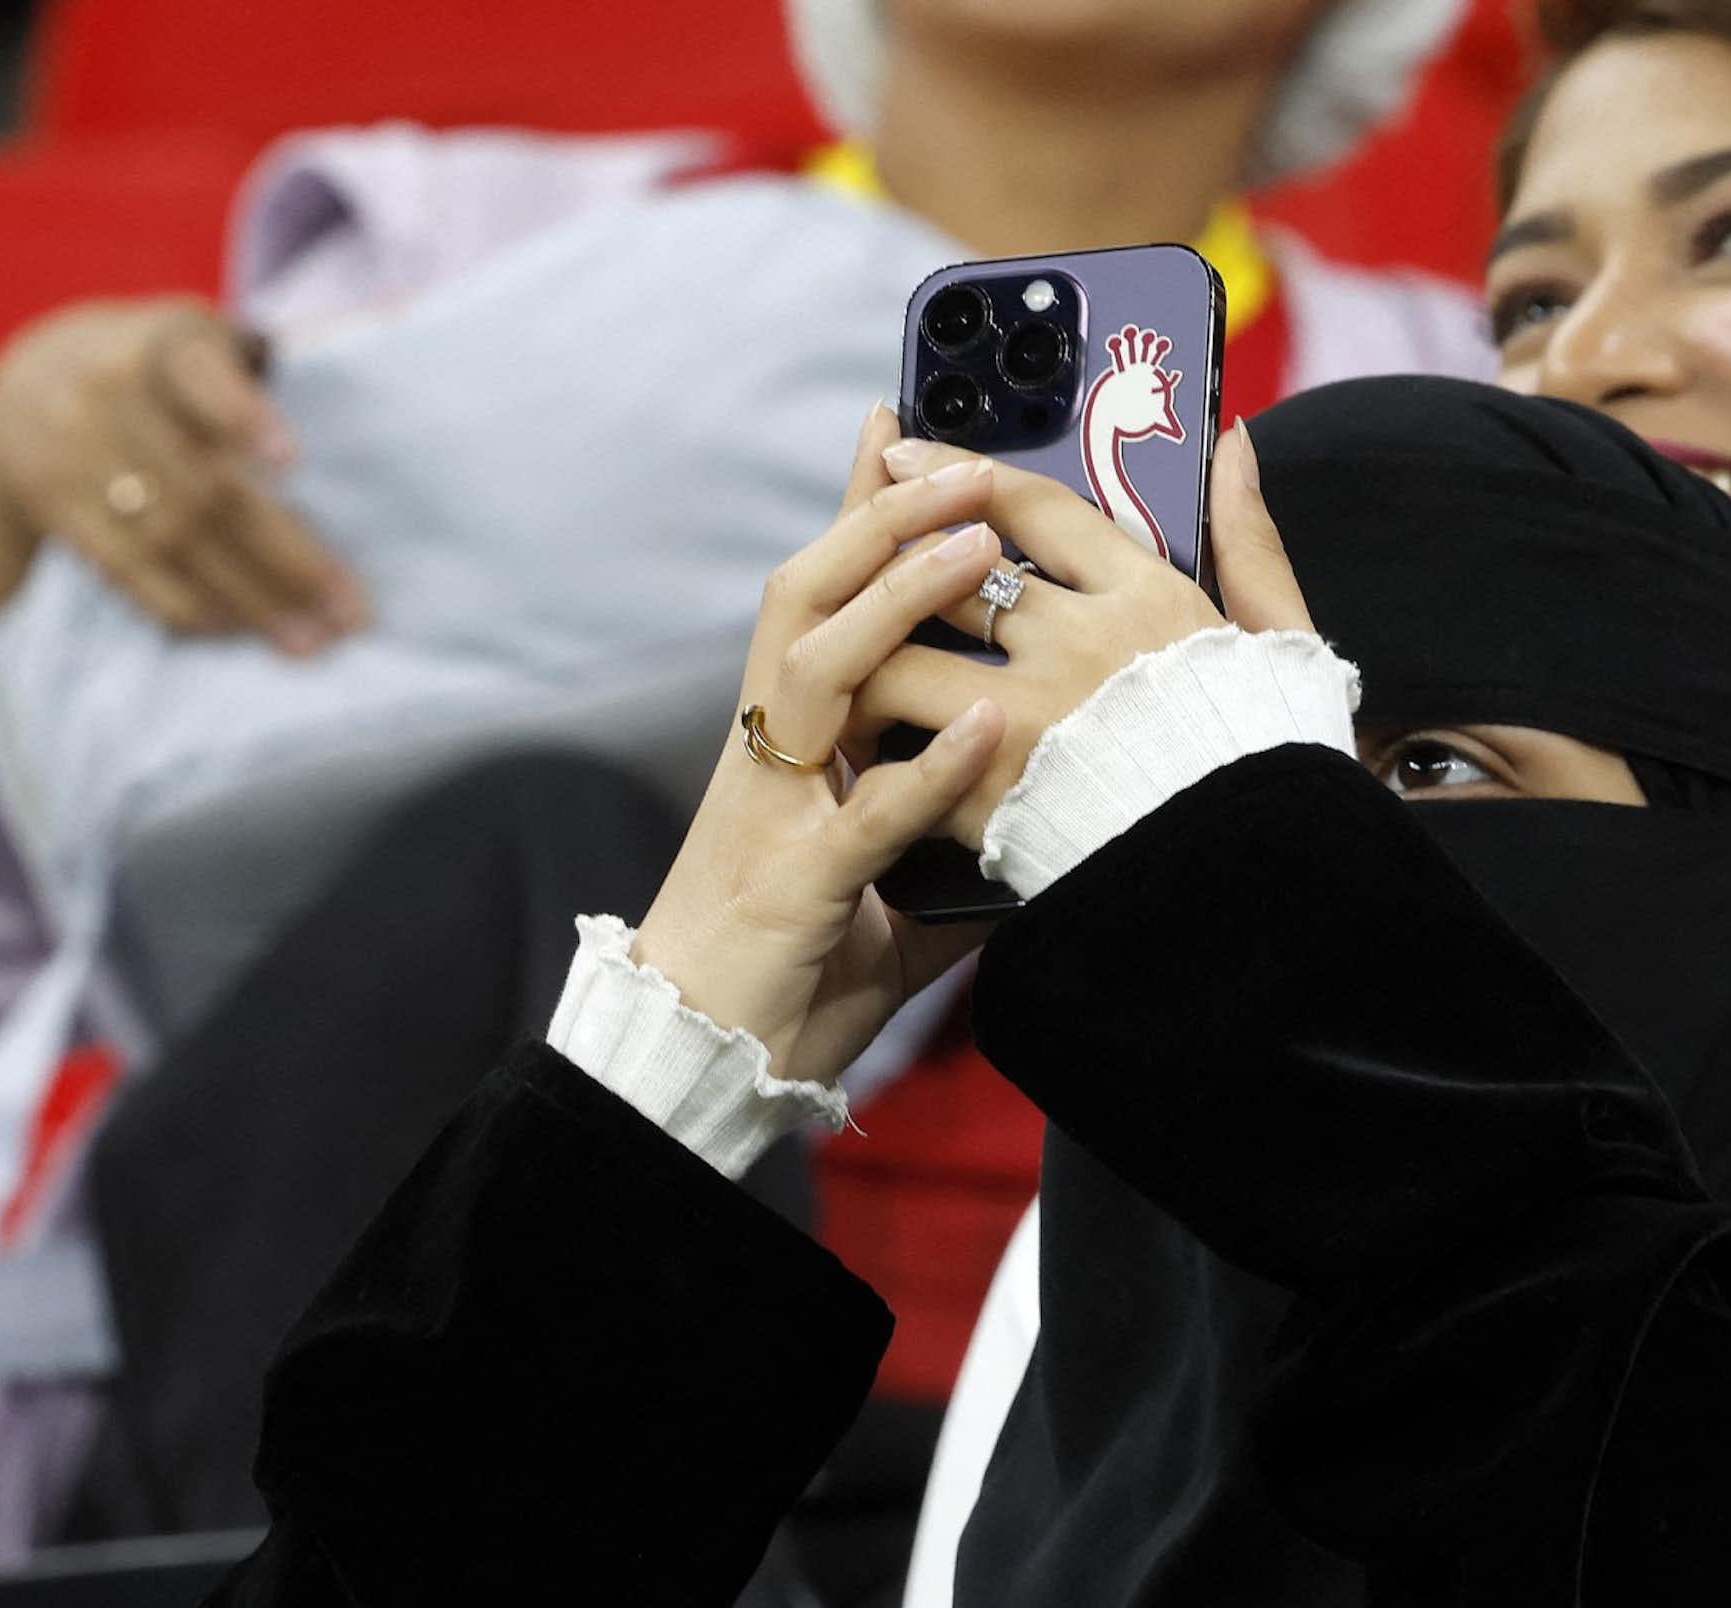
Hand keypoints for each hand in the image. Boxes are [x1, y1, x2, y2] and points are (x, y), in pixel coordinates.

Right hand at [0, 297, 364, 654]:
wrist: (27, 378)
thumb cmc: (161, 369)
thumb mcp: (197, 341)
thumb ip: (254, 374)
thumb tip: (344, 437)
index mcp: (160, 345)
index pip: (201, 377)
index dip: (243, 416)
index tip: (292, 462)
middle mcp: (106, 393)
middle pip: (204, 486)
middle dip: (284, 556)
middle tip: (347, 611)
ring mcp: (71, 452)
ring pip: (170, 539)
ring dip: (248, 599)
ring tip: (309, 639)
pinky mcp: (54, 505)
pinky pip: (125, 568)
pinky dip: (187, 605)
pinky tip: (240, 629)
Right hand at [629, 406, 1013, 1084]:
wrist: (702, 1059)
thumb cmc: (793, 966)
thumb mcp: (880, 874)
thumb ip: (942, 829)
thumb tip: (1028, 808)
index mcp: (794, 736)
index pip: (825, 594)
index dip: (857, 508)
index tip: (900, 425)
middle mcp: (775, 749)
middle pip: (810, 595)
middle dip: (881, 517)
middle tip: (958, 457)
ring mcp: (779, 808)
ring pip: (821, 670)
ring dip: (899, 603)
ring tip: (976, 548)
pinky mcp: (798, 884)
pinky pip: (864, 815)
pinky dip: (925, 770)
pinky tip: (982, 728)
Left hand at [848, 421, 1313, 847]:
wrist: (1254, 877)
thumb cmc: (1269, 759)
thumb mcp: (1277, 638)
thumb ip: (1248, 539)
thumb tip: (1232, 442)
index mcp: (1145, 600)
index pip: (1034, 508)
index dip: (959, 471)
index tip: (902, 453)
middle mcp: (1077, 648)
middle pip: (947, 580)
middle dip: (893, 569)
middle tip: (857, 568)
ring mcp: (1027, 723)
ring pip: (903, 665)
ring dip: (871, 663)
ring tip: (851, 669)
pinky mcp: (992, 799)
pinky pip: (906, 764)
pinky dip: (883, 757)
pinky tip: (867, 755)